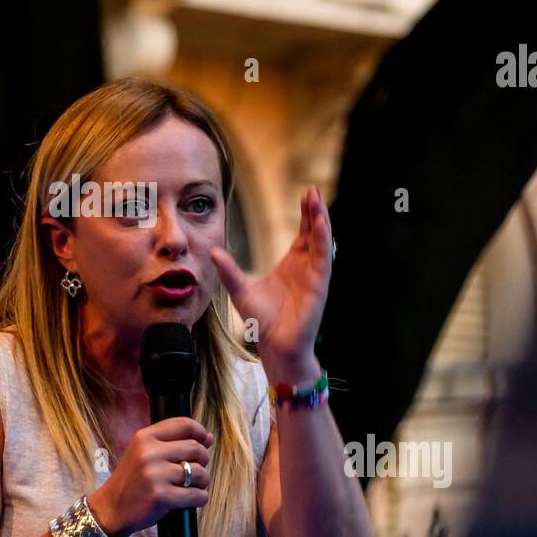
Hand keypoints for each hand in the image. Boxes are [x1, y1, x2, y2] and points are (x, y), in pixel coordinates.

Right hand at [87, 418, 212, 536]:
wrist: (111, 508)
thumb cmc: (133, 480)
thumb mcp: (145, 454)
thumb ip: (174, 443)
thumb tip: (209, 437)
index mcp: (145, 437)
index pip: (184, 424)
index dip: (200, 432)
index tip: (204, 442)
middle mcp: (149, 453)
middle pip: (195, 448)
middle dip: (202, 460)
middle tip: (195, 471)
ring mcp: (155, 475)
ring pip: (199, 473)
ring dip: (203, 481)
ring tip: (193, 486)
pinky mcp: (161, 496)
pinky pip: (197, 495)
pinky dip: (200, 498)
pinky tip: (192, 498)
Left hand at [209, 184, 331, 380]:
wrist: (275, 347)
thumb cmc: (262, 323)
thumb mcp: (240, 291)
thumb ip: (229, 271)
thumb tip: (213, 252)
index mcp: (292, 265)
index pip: (302, 233)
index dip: (304, 214)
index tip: (305, 195)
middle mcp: (306, 267)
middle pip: (314, 232)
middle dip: (314, 210)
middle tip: (313, 189)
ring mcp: (314, 276)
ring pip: (321, 241)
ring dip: (321, 220)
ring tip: (317, 199)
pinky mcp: (319, 286)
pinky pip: (323, 258)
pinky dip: (322, 240)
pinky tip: (320, 223)